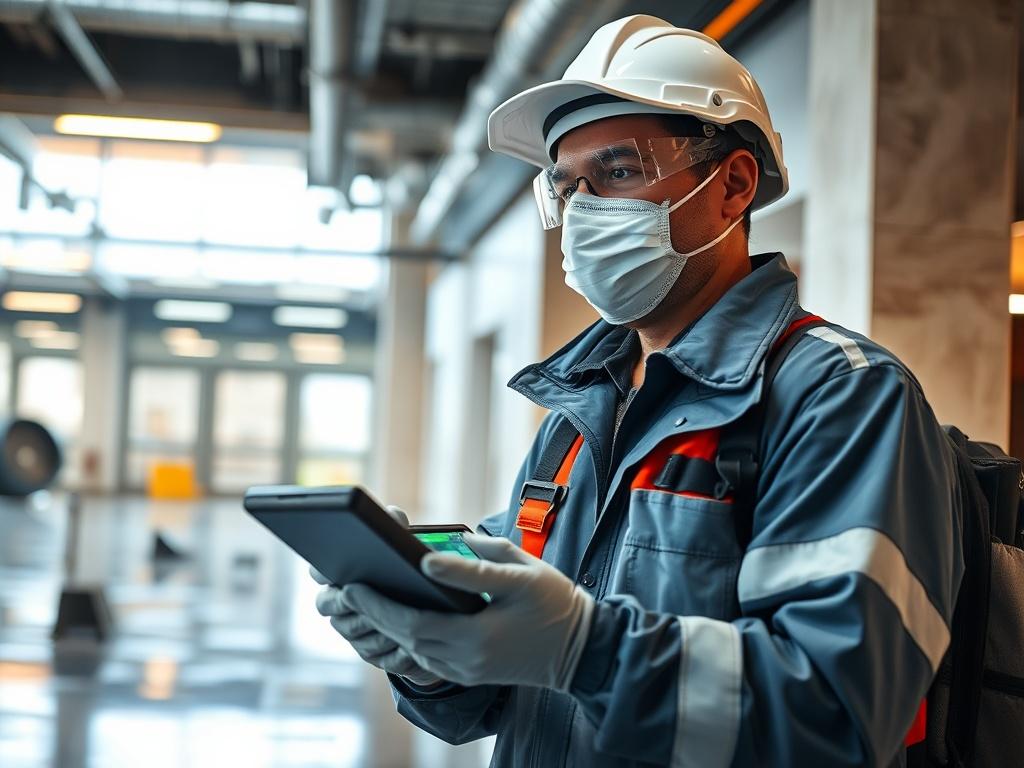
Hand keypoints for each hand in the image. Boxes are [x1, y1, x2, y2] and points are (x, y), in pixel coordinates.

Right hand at [312, 505, 440, 687]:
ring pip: (353, 634)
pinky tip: (410, 649)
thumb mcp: (403, 541)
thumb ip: (394, 524)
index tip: (336, 571)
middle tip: (365, 599)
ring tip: (396, 624)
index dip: (322, 571)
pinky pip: (377, 657)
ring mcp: (353, 630)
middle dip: (347, 604)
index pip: (318, 571)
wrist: (431, 602)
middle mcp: (338, 604)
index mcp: (338, 573)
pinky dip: (393, 653)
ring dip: (374, 629)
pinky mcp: (374, 654)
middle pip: (328, 606)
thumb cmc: (407, 564)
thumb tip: (394, 515)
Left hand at [338, 533, 594, 690]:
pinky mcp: (471, 674)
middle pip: (405, 638)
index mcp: (476, 636)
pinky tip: (399, 618)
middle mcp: (466, 660)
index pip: (412, 622)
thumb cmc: (555, 604)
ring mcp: (467, 671)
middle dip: (374, 614)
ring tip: (365, 601)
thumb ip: (475, 567)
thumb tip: (429, 558)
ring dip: (388, 627)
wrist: (582, 650)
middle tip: (347, 590)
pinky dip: (409, 638)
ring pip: (414, 650)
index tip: (354, 583)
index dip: (378, 605)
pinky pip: (428, 657)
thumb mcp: (521, 575)